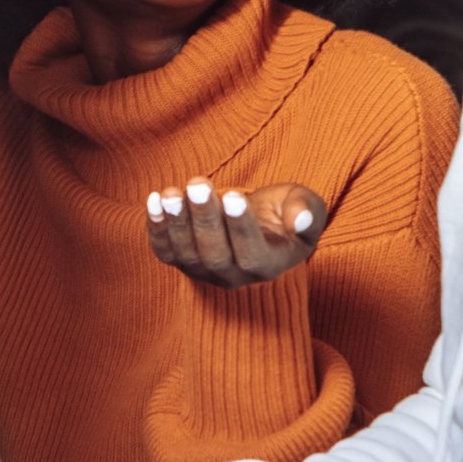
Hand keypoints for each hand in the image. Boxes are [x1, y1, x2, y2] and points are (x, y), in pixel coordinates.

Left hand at [146, 180, 326, 288]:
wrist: (256, 221)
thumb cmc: (284, 212)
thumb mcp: (306, 206)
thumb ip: (308, 212)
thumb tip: (301, 220)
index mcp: (268, 266)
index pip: (252, 254)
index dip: (241, 228)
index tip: (235, 197)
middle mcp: (234, 277)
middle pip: (215, 255)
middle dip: (205, 218)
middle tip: (199, 184)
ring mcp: (204, 272)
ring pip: (187, 254)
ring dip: (177, 222)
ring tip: (173, 192)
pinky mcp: (181, 261)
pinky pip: (165, 251)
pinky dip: (156, 228)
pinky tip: (155, 200)